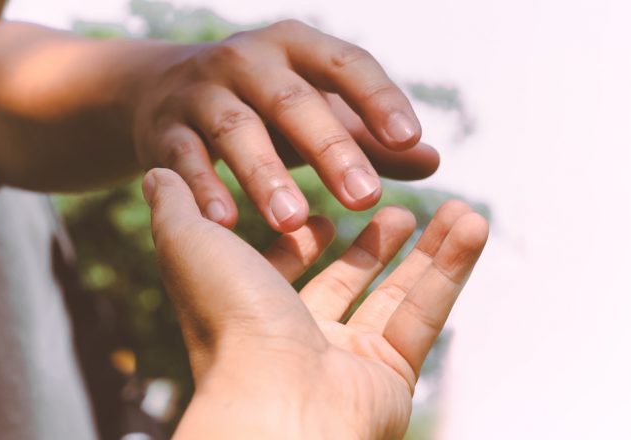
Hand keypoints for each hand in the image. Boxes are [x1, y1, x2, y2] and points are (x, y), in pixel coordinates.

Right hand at [128, 20, 438, 232]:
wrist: (164, 91)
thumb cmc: (262, 106)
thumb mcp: (315, 109)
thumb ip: (369, 135)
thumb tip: (432, 161)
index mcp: (297, 47)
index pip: (347, 64)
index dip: (378, 99)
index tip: (410, 140)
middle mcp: (248, 59)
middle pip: (293, 101)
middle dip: (330, 149)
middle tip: (364, 198)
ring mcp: (201, 91)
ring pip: (235, 130)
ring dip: (264, 175)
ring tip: (292, 221)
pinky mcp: (164, 128)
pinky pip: (183, 159)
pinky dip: (202, 189)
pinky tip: (224, 226)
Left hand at [143, 169, 487, 438]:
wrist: (278, 404)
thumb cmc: (230, 321)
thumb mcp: (193, 244)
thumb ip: (177, 207)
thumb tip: (157, 173)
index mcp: (249, 311)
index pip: (278, 272)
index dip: (299, 243)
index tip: (322, 214)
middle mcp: (295, 339)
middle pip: (342, 284)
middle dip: (370, 245)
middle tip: (395, 208)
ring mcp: (344, 362)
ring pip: (394, 296)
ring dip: (425, 250)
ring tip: (453, 207)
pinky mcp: (390, 377)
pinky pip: (426, 314)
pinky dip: (452, 268)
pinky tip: (473, 222)